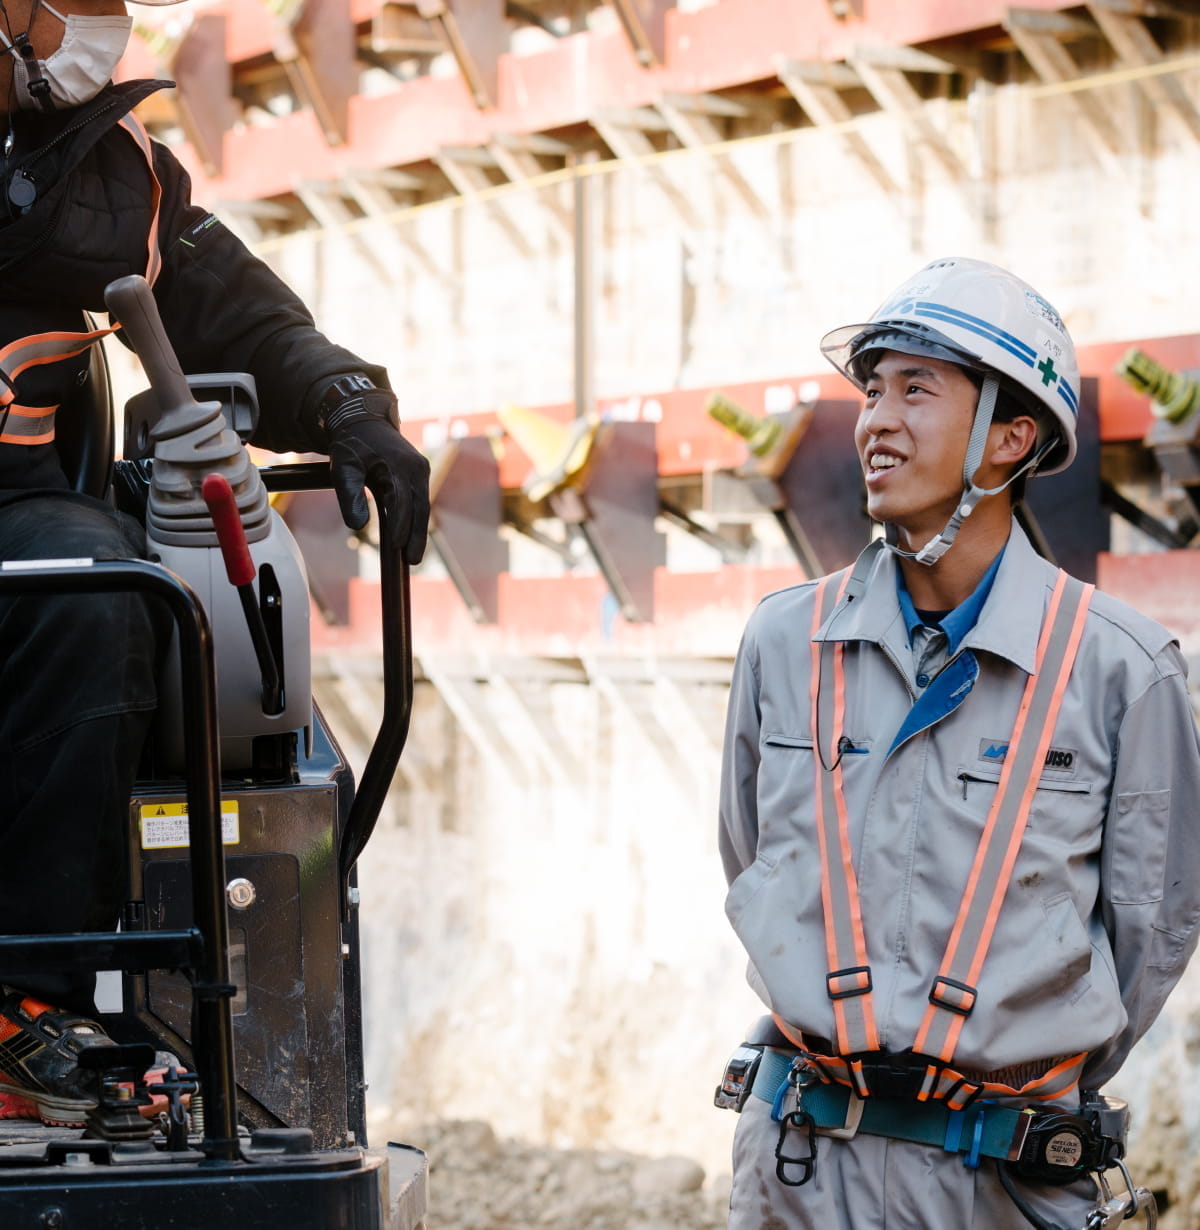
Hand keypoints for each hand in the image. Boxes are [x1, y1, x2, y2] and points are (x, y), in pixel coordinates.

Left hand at [327, 393, 430, 564]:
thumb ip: (349, 495)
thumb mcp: (342, 467)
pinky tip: (411, 538)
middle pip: (420, 509)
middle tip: (413, 561)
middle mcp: (417, 468)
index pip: (401, 501)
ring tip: (413, 556)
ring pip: (422, 507)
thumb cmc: (351, 444)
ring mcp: (422, 471)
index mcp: (399, 465)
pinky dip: (416, 520)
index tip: (394, 546)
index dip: (399, 525)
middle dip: (416, 537)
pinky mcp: (420, 475)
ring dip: (419, 532)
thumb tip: (358, 525)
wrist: (362, 421)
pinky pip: (420, 501)